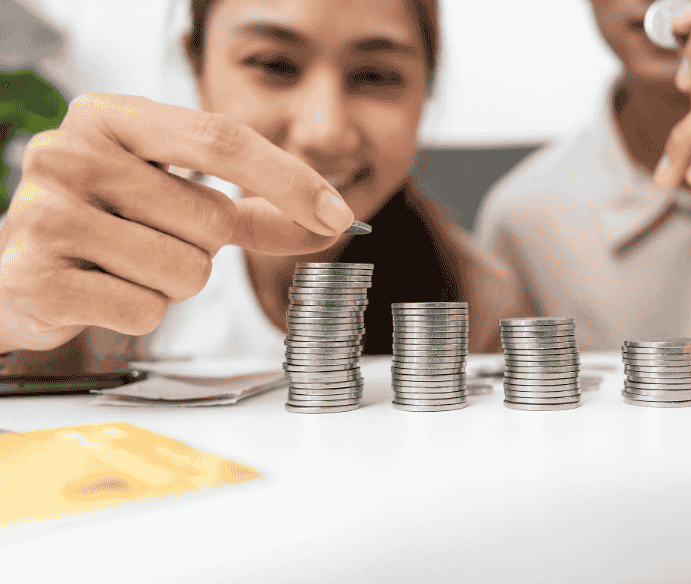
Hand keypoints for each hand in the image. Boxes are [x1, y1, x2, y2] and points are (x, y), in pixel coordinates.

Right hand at [0, 94, 353, 350]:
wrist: (20, 273)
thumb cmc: (108, 226)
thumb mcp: (178, 200)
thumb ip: (257, 211)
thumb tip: (331, 221)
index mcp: (111, 118)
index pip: (221, 138)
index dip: (288, 179)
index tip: (337, 213)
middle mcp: (71, 152)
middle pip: (210, 220)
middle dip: (202, 251)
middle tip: (150, 243)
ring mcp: (45, 213)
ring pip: (184, 271)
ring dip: (171, 285)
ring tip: (123, 268)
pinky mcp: (35, 276)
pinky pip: (145, 311)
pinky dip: (138, 313)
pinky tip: (101, 293)